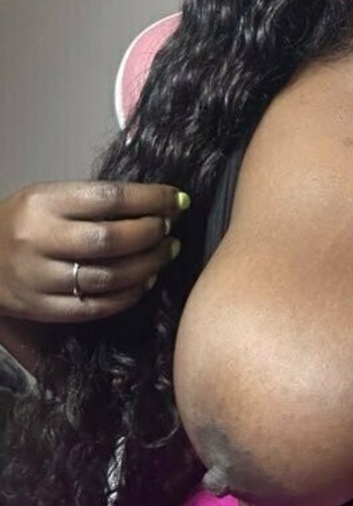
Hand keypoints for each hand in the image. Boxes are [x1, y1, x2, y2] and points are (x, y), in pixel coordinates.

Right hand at [0, 181, 188, 322]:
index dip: (152, 199)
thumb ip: (93, 200)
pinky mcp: (42, 308)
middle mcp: (39, 240)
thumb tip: (155, 202)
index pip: (110, 198)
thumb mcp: (48, 196)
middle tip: (170, 228)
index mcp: (43, 203)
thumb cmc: (22, 222)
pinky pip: (96, 306)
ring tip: (166, 252)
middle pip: (112, 239)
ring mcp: (39, 278)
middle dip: (152, 233)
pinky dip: (129, 294)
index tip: (178, 199)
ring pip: (108, 276)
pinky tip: (146, 281)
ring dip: (148, 265)